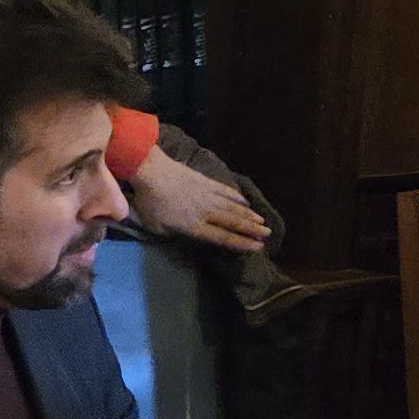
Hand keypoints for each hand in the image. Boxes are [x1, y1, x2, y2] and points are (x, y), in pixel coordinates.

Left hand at [120, 155, 269, 251]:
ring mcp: (208, 195)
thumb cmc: (149, 202)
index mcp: (194, 226)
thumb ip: (172, 234)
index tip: (258, 247)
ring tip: (262, 221)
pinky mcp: (206, 181)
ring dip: (249, 215)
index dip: (242, 243)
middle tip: (268, 234)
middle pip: (233, 222)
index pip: (223, 238)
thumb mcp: (155, 227)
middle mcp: (206, 211)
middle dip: (252, 230)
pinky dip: (238, 197)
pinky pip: (226, 191)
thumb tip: (183, 236)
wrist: (151, 171)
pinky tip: (245, 202)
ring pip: (233, 207)